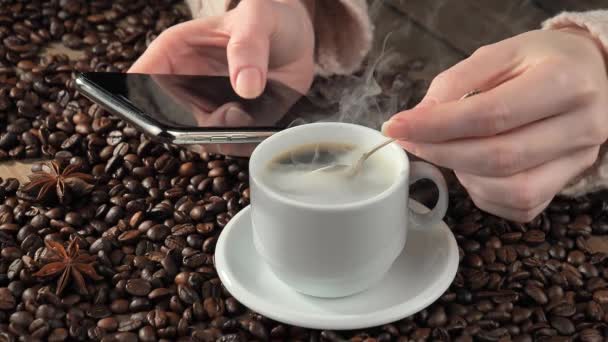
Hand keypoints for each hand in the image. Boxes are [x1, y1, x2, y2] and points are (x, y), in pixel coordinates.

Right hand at [129, 0, 314, 155]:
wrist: (297, 38)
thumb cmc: (269, 18)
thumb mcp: (259, 17)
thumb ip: (248, 46)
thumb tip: (245, 85)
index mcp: (175, 51)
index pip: (140, 79)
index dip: (142, 101)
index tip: (170, 111)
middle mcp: (185, 84)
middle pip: (167, 119)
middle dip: (192, 128)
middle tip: (229, 113)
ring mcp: (208, 107)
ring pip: (199, 138)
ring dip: (223, 137)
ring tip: (249, 115)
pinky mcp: (232, 123)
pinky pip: (229, 144)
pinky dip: (244, 143)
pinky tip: (260, 128)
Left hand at [382, 29, 607, 221]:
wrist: (590, 75)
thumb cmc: (541, 60)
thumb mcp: (500, 53)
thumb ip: (457, 82)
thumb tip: (419, 118)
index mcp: (564, 83)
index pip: (491, 115)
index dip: (436, 126)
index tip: (396, 126)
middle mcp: (581, 127)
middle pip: (498, 157)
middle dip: (441, 153)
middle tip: (410, 141)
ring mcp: (578, 161)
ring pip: (511, 190)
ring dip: (464, 175)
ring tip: (448, 149)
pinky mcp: (566, 183)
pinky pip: (518, 205)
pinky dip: (483, 193)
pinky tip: (472, 168)